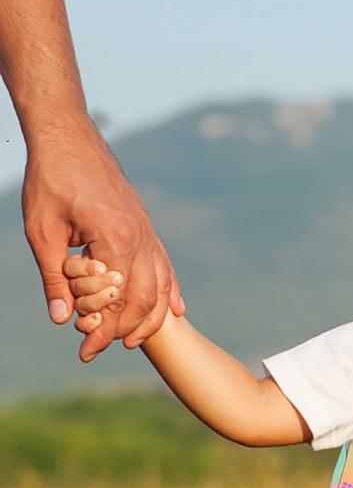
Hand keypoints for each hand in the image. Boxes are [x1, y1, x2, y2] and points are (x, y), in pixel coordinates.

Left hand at [21, 120, 185, 362]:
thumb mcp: (42, 231)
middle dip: (127, 329)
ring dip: (151, 317)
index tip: (86, 349)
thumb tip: (62, 319)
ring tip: (133, 339)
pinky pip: (167, 267)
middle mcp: (141, 238)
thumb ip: (54, 277)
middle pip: (146, 298)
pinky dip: (172, 292)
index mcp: (115, 238)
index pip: (117, 299)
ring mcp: (149, 232)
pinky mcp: (148, 228)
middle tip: (105, 347)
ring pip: (163, 286)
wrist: (69, 138)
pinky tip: (176, 311)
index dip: (103, 329)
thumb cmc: (50, 180)